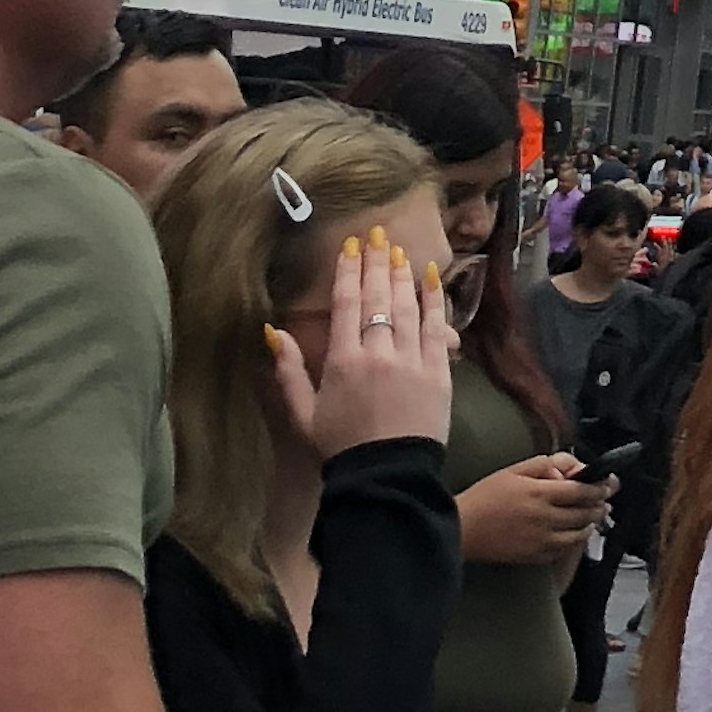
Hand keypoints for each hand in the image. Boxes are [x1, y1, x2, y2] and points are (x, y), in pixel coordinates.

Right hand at [268, 224, 455, 462]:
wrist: (387, 476)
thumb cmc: (340, 446)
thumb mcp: (303, 414)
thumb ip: (288, 371)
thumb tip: (273, 331)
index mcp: (343, 361)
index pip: (346, 303)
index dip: (348, 271)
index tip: (351, 246)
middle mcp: (378, 352)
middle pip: (378, 296)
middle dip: (377, 261)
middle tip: (377, 234)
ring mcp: (412, 360)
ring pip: (407, 306)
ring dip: (402, 274)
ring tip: (398, 251)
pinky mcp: (439, 371)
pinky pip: (438, 326)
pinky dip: (434, 299)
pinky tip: (432, 277)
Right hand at [457, 451, 610, 566]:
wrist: (462, 530)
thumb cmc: (486, 496)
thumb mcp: (514, 470)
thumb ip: (545, 466)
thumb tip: (569, 468)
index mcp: (541, 492)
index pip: (582, 490)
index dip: (600, 487)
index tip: (609, 484)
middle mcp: (546, 517)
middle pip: (584, 513)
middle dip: (600, 506)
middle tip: (607, 502)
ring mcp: (542, 540)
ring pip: (578, 534)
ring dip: (590, 525)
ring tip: (595, 518)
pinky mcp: (535, 556)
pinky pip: (563, 550)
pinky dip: (573, 541)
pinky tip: (574, 535)